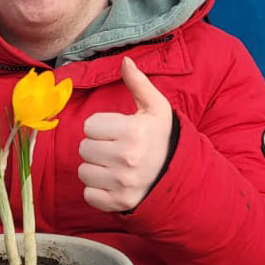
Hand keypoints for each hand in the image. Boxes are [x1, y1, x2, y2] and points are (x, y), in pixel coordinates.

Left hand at [78, 57, 172, 211]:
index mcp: (133, 132)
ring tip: (114, 166)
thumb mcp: (156, 109)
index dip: (101, 127)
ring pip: (83, 172)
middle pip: (84, 148)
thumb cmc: (163, 138)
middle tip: (115, 149)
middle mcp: (127, 159)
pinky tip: (113, 183)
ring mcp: (122, 184)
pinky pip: (89, 195)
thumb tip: (125, 60)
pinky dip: (97, 190)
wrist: (180, 176)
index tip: (117, 132)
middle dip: (97, 147)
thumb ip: (138, 83)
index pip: (89, 126)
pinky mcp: (118, 204)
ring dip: (95, 168)